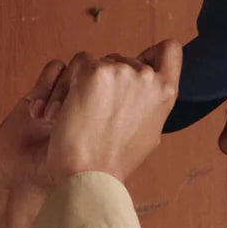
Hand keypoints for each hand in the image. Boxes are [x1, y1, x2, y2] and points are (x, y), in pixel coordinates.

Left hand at [42, 40, 181, 185]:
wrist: (90, 178)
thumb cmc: (113, 163)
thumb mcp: (146, 132)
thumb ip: (147, 103)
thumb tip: (144, 82)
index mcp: (165, 94)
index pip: (170, 50)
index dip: (152, 53)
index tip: (138, 64)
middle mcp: (147, 78)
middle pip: (119, 60)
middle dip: (102, 81)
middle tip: (89, 113)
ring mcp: (121, 72)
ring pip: (93, 62)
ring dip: (76, 87)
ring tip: (68, 119)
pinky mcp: (94, 72)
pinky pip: (72, 68)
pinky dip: (59, 91)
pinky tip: (57, 116)